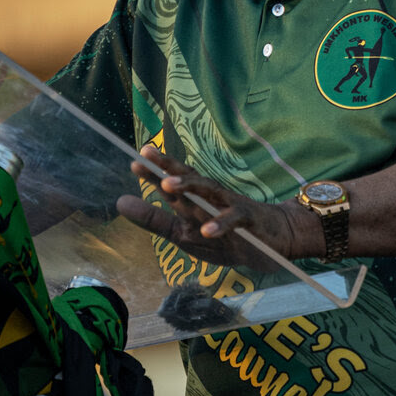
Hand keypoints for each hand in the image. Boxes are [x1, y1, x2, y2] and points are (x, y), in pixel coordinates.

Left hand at [120, 145, 301, 269]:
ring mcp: (230, 206)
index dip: (154, 170)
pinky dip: (220, 224)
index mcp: (195, 199)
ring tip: (168, 185)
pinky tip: (206, 230)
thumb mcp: (185, 233)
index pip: (173, 181)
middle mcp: (210, 197)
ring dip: (189, 187)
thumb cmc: (227, 235)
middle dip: (167, 166)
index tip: (135, 160)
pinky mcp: (248, 220)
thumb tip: (120, 203)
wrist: (276, 239)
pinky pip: (233, 220)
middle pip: (188, 177)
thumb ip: (154, 220)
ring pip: (208, 192)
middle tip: (147, 156)